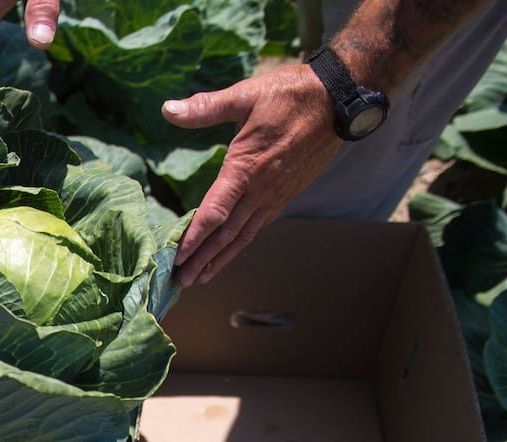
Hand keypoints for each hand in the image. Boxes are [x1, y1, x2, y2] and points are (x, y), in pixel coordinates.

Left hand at [163, 64, 340, 286]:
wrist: (338, 101)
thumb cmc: (290, 95)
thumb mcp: (245, 96)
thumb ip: (206, 107)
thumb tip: (168, 109)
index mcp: (245, 169)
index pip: (214, 212)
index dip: (194, 237)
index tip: (177, 257)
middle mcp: (261, 190)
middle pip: (226, 234)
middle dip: (202, 259)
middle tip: (181, 281)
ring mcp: (275, 195)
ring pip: (243, 235)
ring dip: (220, 258)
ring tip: (201, 277)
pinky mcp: (286, 194)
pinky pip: (258, 225)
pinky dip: (240, 243)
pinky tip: (230, 252)